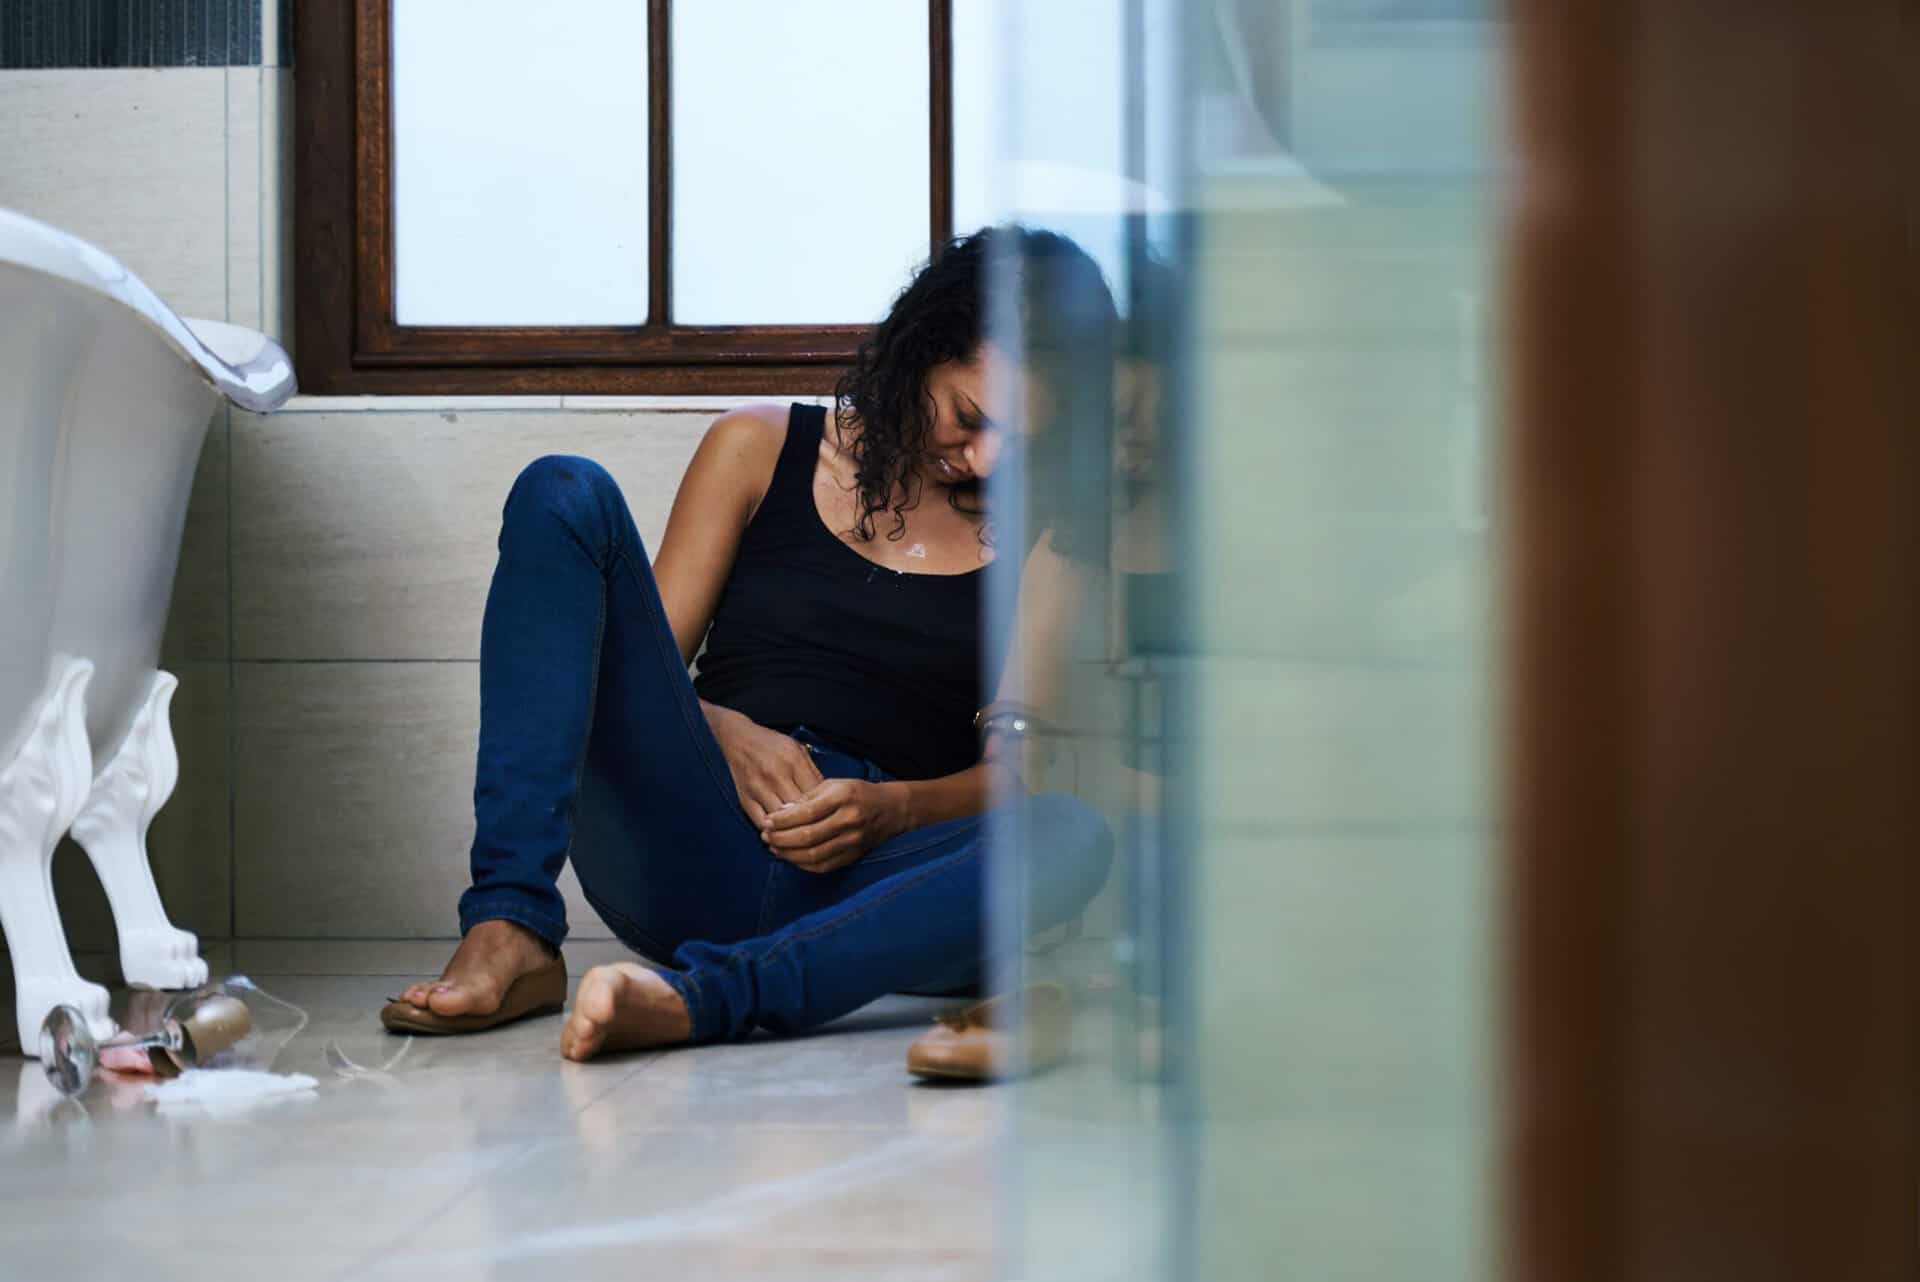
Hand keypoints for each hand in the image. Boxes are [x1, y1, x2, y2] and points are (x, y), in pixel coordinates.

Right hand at [704, 703, 823, 827]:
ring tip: (801, 833)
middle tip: (818, 828)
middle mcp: (775, 774)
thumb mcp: (798, 750)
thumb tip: (827, 799)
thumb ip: (813, 773)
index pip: (815, 794)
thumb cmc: (772, 745)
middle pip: (799, 809)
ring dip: (791, 829)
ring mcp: (758, 788)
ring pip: (781, 820)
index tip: (828, 814)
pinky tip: (782, 832)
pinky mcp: (745, 799)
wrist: (738, 738)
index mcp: (793, 760)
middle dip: (810, 821)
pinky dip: (773, 831)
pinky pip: (762, 822)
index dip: (825, 808)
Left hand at [761, 778, 910, 873]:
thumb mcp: (833, 784)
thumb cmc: (856, 793)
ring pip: (814, 854)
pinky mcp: (853, 856)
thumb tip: (779, 813)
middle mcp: (849, 820)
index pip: (806, 812)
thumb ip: (806, 798)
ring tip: (773, 847)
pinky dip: (802, 864)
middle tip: (765, 836)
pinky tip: (790, 857)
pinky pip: (823, 866)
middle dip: (781, 838)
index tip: (767, 821)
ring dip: (788, 854)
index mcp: (842, 797)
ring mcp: (853, 841)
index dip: (783, 820)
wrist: (890, 809)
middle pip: (808, 836)